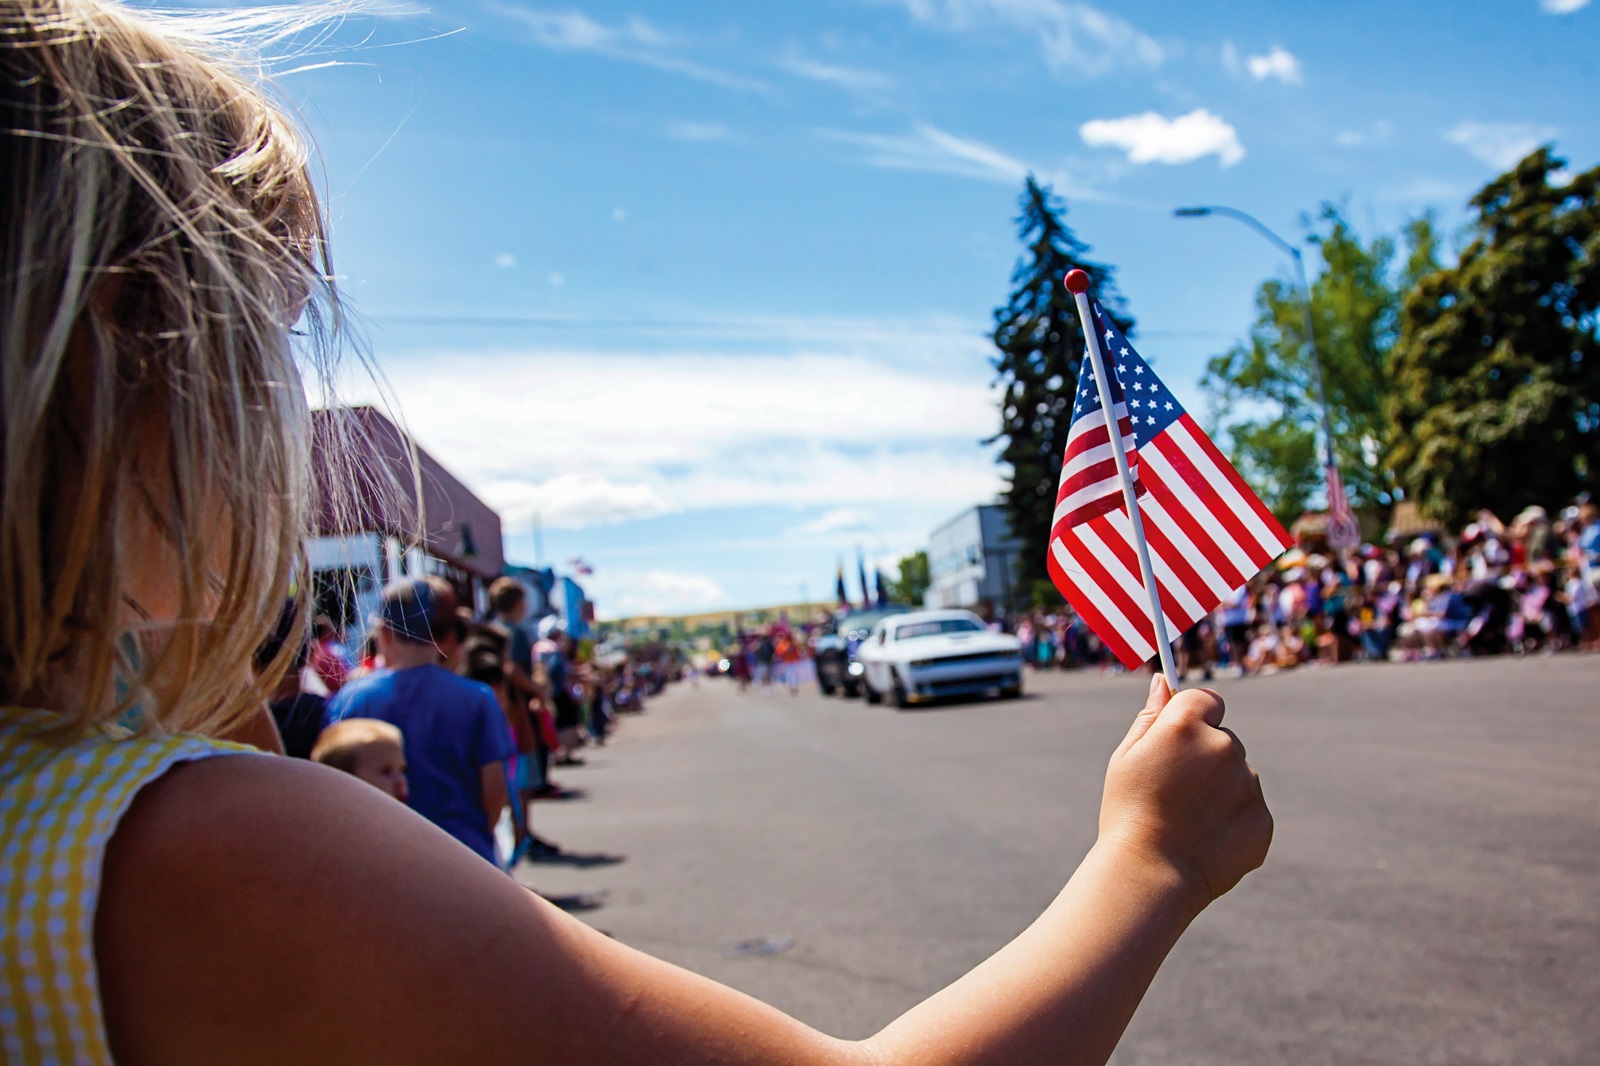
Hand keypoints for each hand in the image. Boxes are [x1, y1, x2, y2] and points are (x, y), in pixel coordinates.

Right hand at [1098, 675, 1271, 914]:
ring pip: (1239, 776)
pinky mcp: (1263, 819)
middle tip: (1175, 792)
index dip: (1193, 719)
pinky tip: (1206, 839)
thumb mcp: (1126, 758)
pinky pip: (1250, 809)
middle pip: (1223, 739)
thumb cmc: (1128, 812)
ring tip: (1189, 821)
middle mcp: (1224, 747)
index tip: (1179, 740)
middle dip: (1205, 758)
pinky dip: (1233, 821)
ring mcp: (1249, 784)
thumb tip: (1163, 680)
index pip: (1207, 701)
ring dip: (1221, 790)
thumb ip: (1151, 716)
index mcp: (1187, 724)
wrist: (1149, 874)